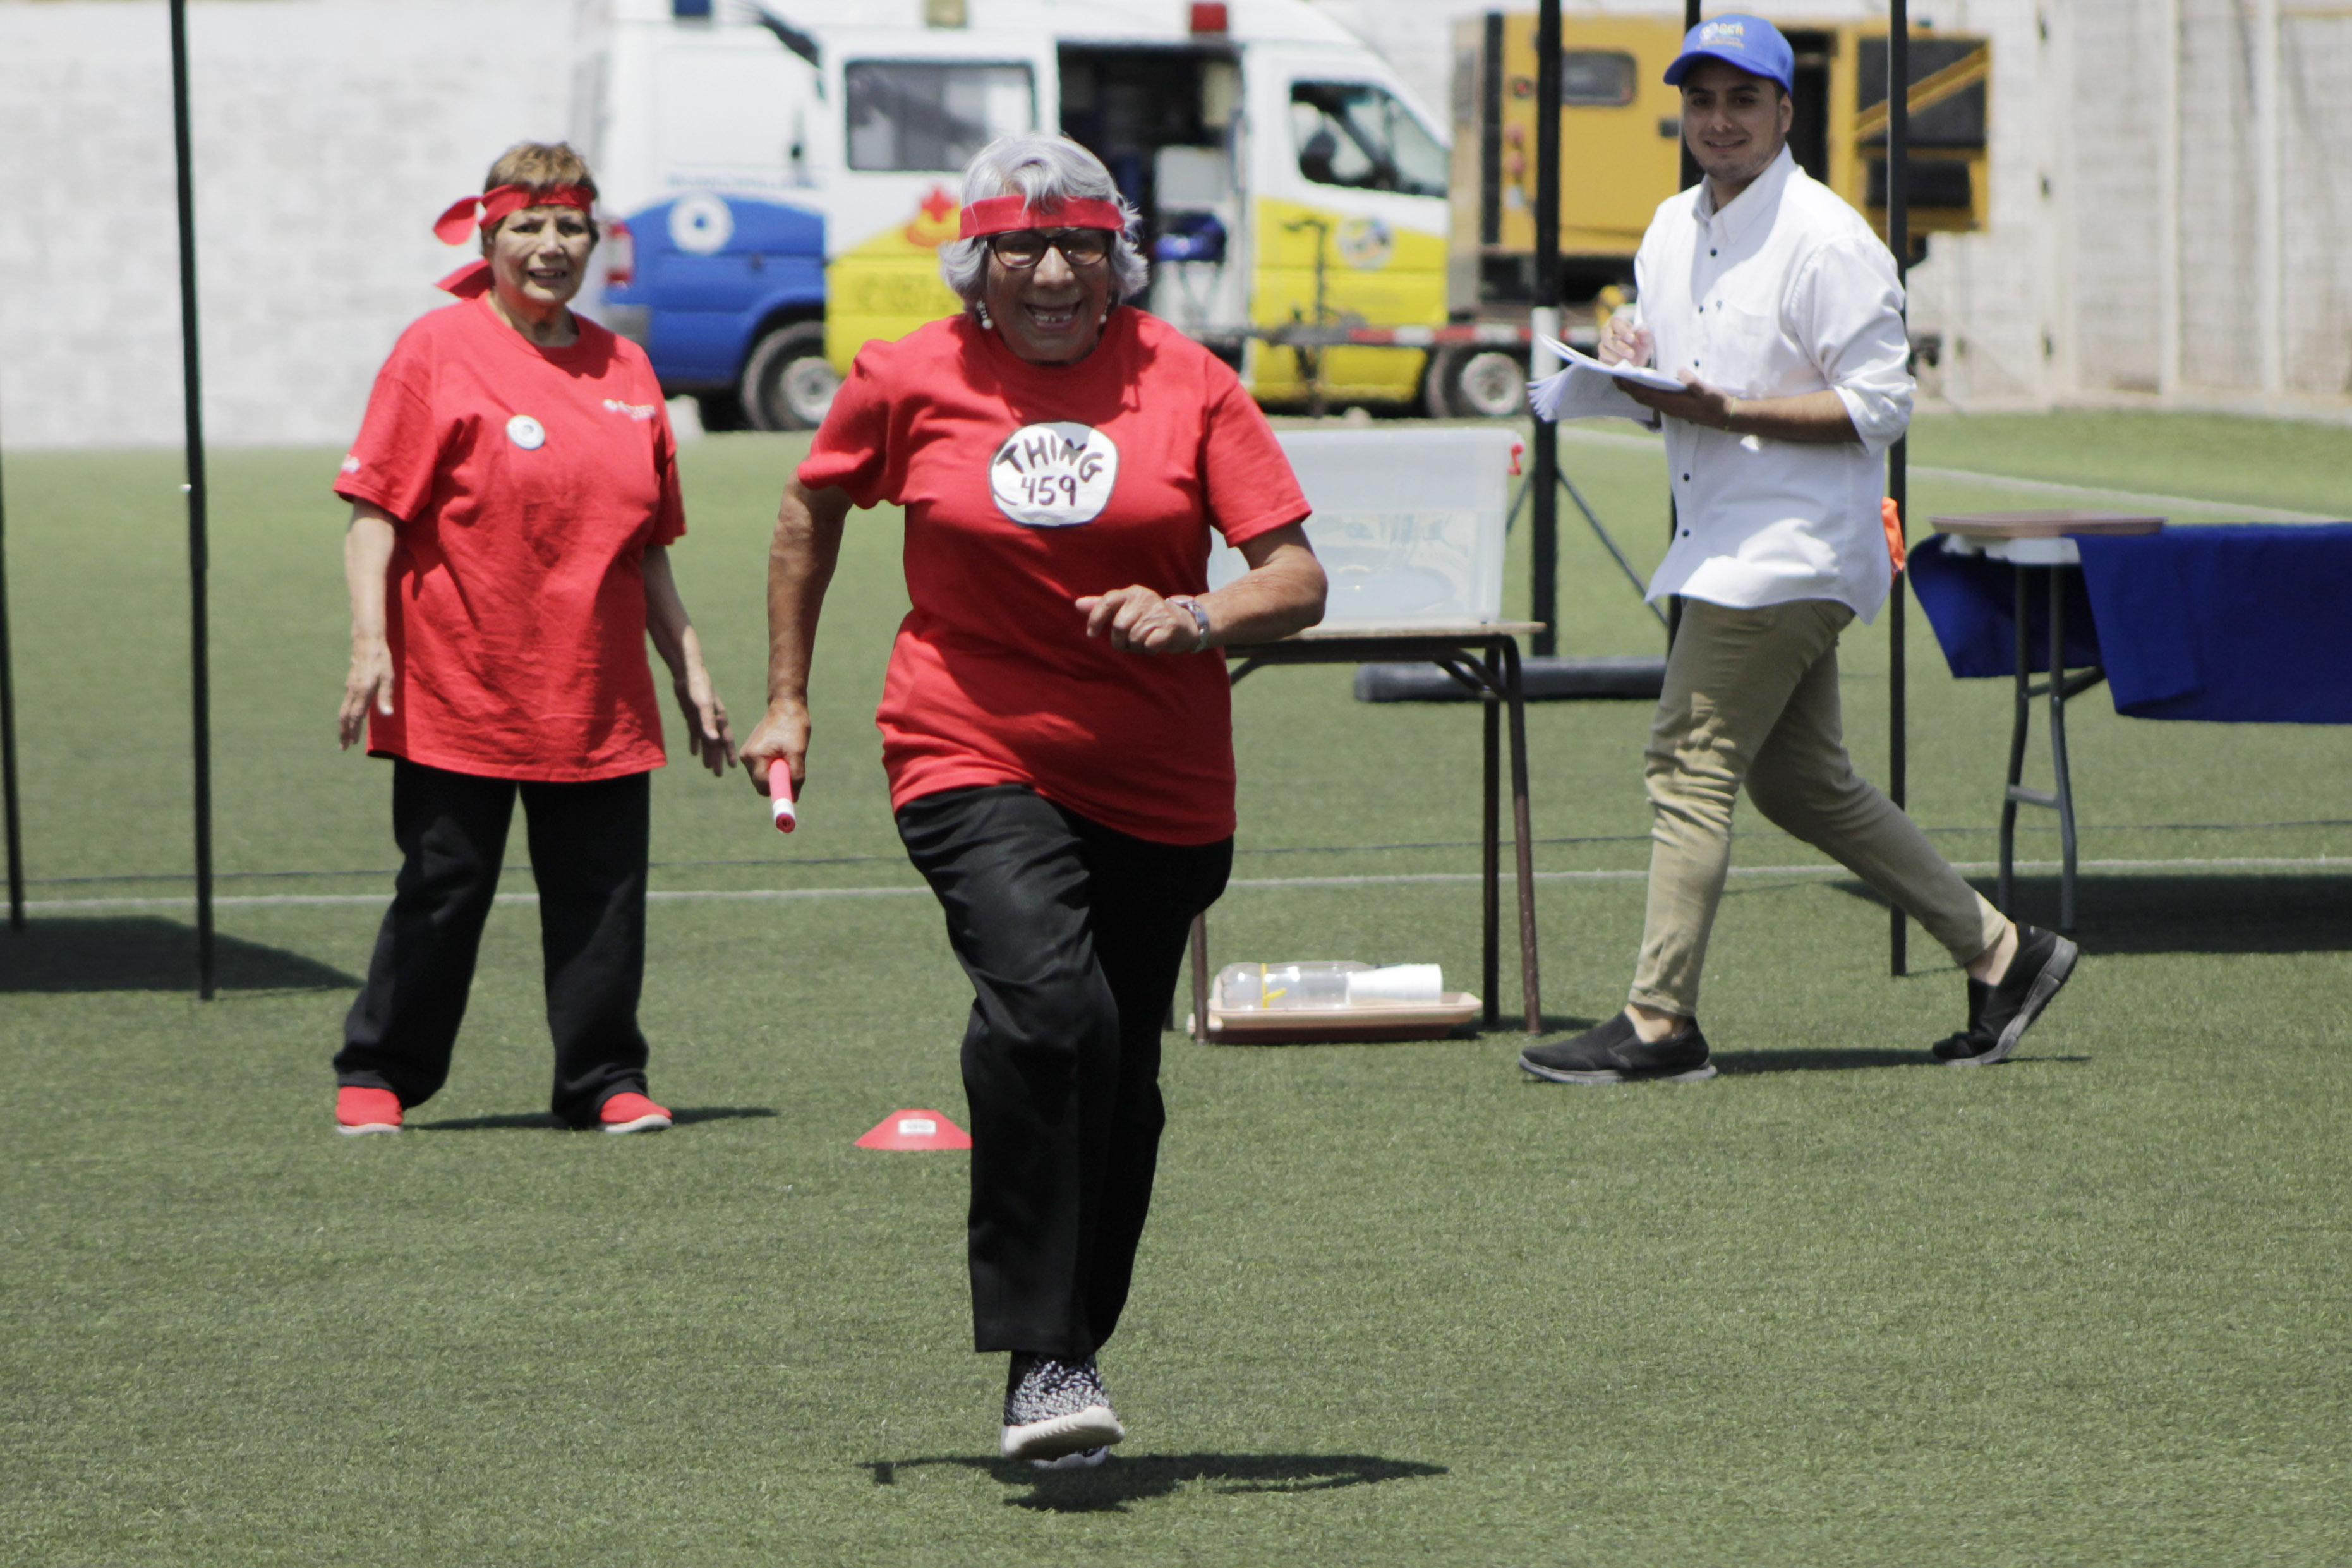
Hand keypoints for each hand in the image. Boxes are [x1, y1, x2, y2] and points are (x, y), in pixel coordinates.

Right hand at [338, 637, 392, 749]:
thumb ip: (386, 697)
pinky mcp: (350, 684)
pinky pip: (345, 704)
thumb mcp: (388, 678)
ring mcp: (349, 688)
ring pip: (343, 710)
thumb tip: (387, 715)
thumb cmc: (381, 660)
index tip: (353, 743)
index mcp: (362, 692)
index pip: (355, 716)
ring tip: (344, 737)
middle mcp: (352, 691)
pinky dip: (345, 715)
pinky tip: (349, 719)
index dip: (354, 730)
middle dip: (343, 733)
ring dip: (343, 725)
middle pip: (344, 716)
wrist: (367, 642)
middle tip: (343, 747)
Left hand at [671, 659, 736, 778]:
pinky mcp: (692, 715)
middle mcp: (713, 720)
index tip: (732, 767)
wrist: (687, 673)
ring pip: (705, 740)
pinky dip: (694, 742)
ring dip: (706, 753)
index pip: (726, 739)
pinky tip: (694, 752)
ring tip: (707, 767)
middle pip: (716, 743)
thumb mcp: (703, 706)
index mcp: (719, 718)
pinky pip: (694, 733)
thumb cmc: (698, 687)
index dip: (728, 753)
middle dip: (717, 758)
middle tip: (717, 774)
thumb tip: (714, 742)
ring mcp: (702, 718)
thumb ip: (708, 724)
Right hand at [739, 698, 808, 798]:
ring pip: (763, 778)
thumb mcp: (798, 752)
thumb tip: (794, 797)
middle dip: (778, 782)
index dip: (779, 791)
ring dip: (777, 774)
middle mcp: (746, 757)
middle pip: (762, 785)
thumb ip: (795, 775)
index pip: (763, 786)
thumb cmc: (793, 727)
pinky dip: (774, 768)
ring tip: (788, 757)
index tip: (793, 791)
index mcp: (755, 756)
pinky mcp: (751, 753)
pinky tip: (782, 754)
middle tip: (793, 769)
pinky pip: (763, 769)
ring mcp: (747, 755)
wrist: (786, 706)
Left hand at [1075, 586, 1207, 654]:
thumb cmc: (1149, 616)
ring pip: (1134, 638)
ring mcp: (1158, 612)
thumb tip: (1077, 604)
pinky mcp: (1170, 627)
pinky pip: (1149, 645)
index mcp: (1132, 592)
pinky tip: (1154, 645)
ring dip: (1136, 647)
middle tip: (1127, 643)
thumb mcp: (1126, 608)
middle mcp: (1144, 599)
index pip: (1107, 602)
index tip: (1092, 634)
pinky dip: (1148, 650)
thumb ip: (1102, 606)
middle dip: (1120, 641)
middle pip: (1119, 626)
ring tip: (1143, 642)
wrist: (1186, 622)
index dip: (1095, 619)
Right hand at [1596, 317, 1652, 368]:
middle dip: (1620, 348)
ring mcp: (1602, 346)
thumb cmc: (1639, 345)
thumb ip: (1646, 336)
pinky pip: (1604, 362)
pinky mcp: (1602, 358)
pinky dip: (1615, 364)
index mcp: (1616, 323)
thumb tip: (1644, 331)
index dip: (1623, 331)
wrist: (1636, 358)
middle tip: (1632, 354)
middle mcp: (1606, 333)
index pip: (1616, 324)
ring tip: (1632, 362)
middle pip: (1607, 339)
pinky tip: (1624, 366)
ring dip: (1618, 358)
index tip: (1632, 338)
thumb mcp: (1646, 340)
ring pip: (1604, 352)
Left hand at [1620, 370, 1738, 430]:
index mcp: (1672, 403)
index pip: (1646, 394)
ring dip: (1634, 392)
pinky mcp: (1674, 408)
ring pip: (1646, 400)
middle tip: (1614, 377)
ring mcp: (1670, 409)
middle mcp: (1668, 408)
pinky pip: (1653, 401)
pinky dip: (1643, 394)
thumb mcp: (1708, 391)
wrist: (1725, 417)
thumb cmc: (1717, 403)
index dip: (1631, 386)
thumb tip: (1680, 372)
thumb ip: (1693, 382)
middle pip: (1642, 398)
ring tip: (1623, 382)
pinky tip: (1641, 389)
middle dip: (1627, 388)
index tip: (1619, 377)